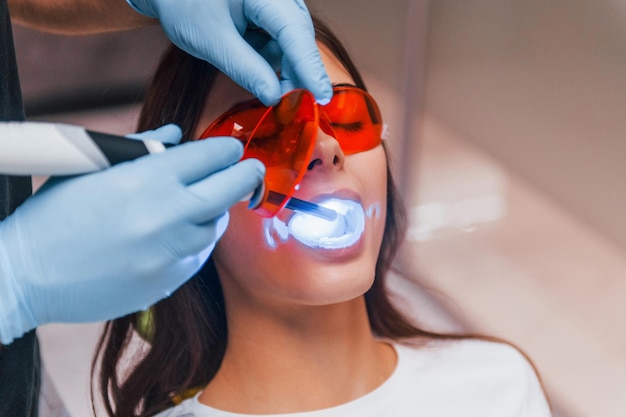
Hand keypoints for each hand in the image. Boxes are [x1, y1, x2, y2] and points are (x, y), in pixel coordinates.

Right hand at [0, 124, 263, 344]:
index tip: (232, 149)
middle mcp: (166, 216)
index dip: (226, 150)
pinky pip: (198, 256)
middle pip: (230, 189)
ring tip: (205, 202)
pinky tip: (181, 233)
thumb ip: (141, 146)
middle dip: (245, 174)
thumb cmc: (54, 214)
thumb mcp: (91, 167)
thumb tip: (177, 133)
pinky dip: (197, 240)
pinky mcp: (168, 283)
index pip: (210, 155)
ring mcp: (170, 254)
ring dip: (216, 210)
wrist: (27, 275)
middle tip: (252, 169)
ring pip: (216, 226)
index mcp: (147, 179)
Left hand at [126, 0, 331, 104]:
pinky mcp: (269, 15)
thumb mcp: (213, 41)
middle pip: (298, 39)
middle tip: (290, 106)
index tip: (321, 97)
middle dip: (296, 73)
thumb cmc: (183, 3)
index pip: (295, 32)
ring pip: (290, 44)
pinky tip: (255, 68)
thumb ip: (246, 69)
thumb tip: (275, 97)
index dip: (310, 68)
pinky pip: (278, 43)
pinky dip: (269, 62)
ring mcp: (274, 5)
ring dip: (281, 70)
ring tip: (263, 85)